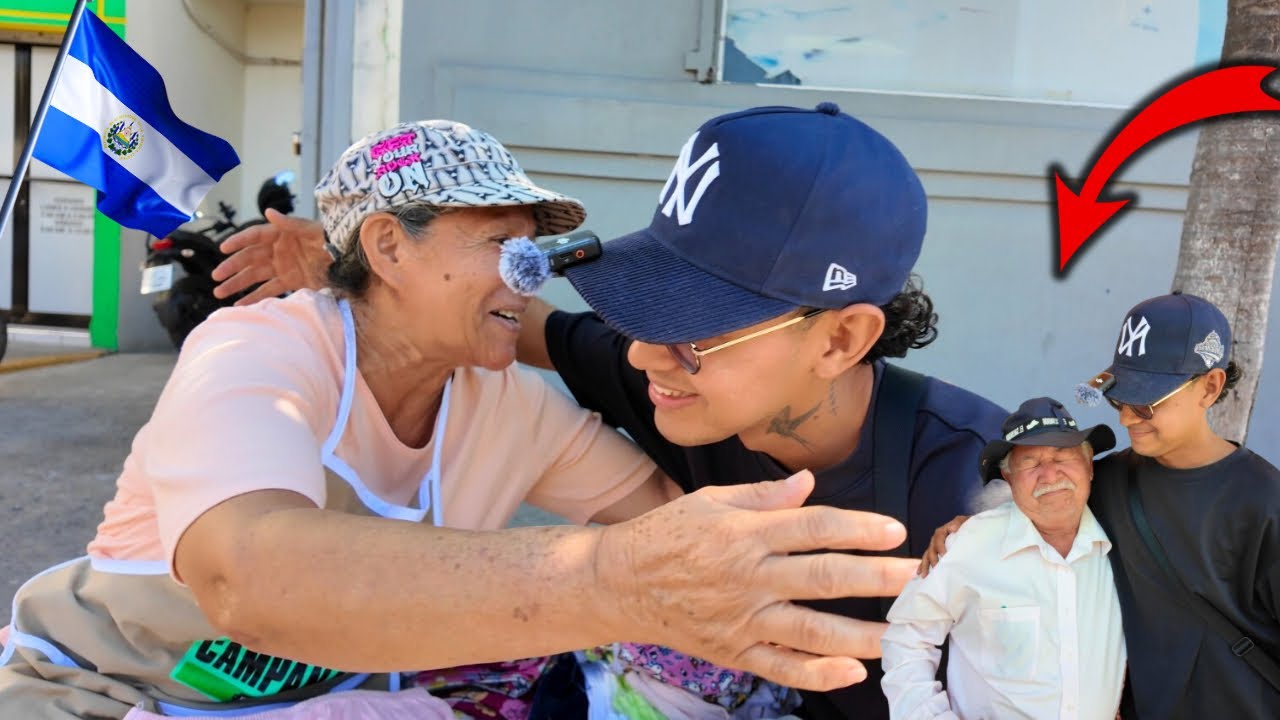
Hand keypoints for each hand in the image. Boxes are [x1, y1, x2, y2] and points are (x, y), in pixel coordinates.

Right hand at [211, 209, 329, 304]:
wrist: (347, 258)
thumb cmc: (329, 239)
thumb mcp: (311, 230)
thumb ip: (289, 223)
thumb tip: (269, 212)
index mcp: (279, 234)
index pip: (253, 236)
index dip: (238, 241)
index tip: (223, 248)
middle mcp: (276, 250)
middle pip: (249, 259)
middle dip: (232, 268)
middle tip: (216, 277)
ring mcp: (282, 267)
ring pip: (254, 276)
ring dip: (237, 284)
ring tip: (219, 293)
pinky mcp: (290, 282)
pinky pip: (268, 291)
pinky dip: (254, 298)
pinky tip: (239, 306)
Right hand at [593, 470, 916, 691]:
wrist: (617, 583)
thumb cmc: (665, 534)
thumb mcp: (708, 501)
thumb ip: (761, 495)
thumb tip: (808, 484)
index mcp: (744, 533)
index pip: (812, 528)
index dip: (856, 528)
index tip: (895, 531)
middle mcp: (747, 577)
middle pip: (822, 578)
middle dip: (874, 577)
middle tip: (917, 578)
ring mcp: (741, 619)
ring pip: (811, 629)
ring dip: (860, 632)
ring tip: (900, 634)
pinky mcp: (733, 651)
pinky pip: (782, 667)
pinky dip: (817, 673)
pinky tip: (853, 671)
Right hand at [916, 515, 968, 577]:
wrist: (972, 529)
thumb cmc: (969, 526)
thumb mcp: (966, 522)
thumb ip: (959, 523)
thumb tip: (953, 528)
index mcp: (943, 531)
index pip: (938, 538)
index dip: (940, 546)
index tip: (943, 555)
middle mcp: (936, 538)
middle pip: (931, 548)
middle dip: (932, 559)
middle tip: (935, 568)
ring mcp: (935, 545)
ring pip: (927, 555)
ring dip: (925, 565)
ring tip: (923, 575)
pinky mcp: (936, 552)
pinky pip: (928, 558)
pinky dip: (924, 565)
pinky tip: (919, 573)